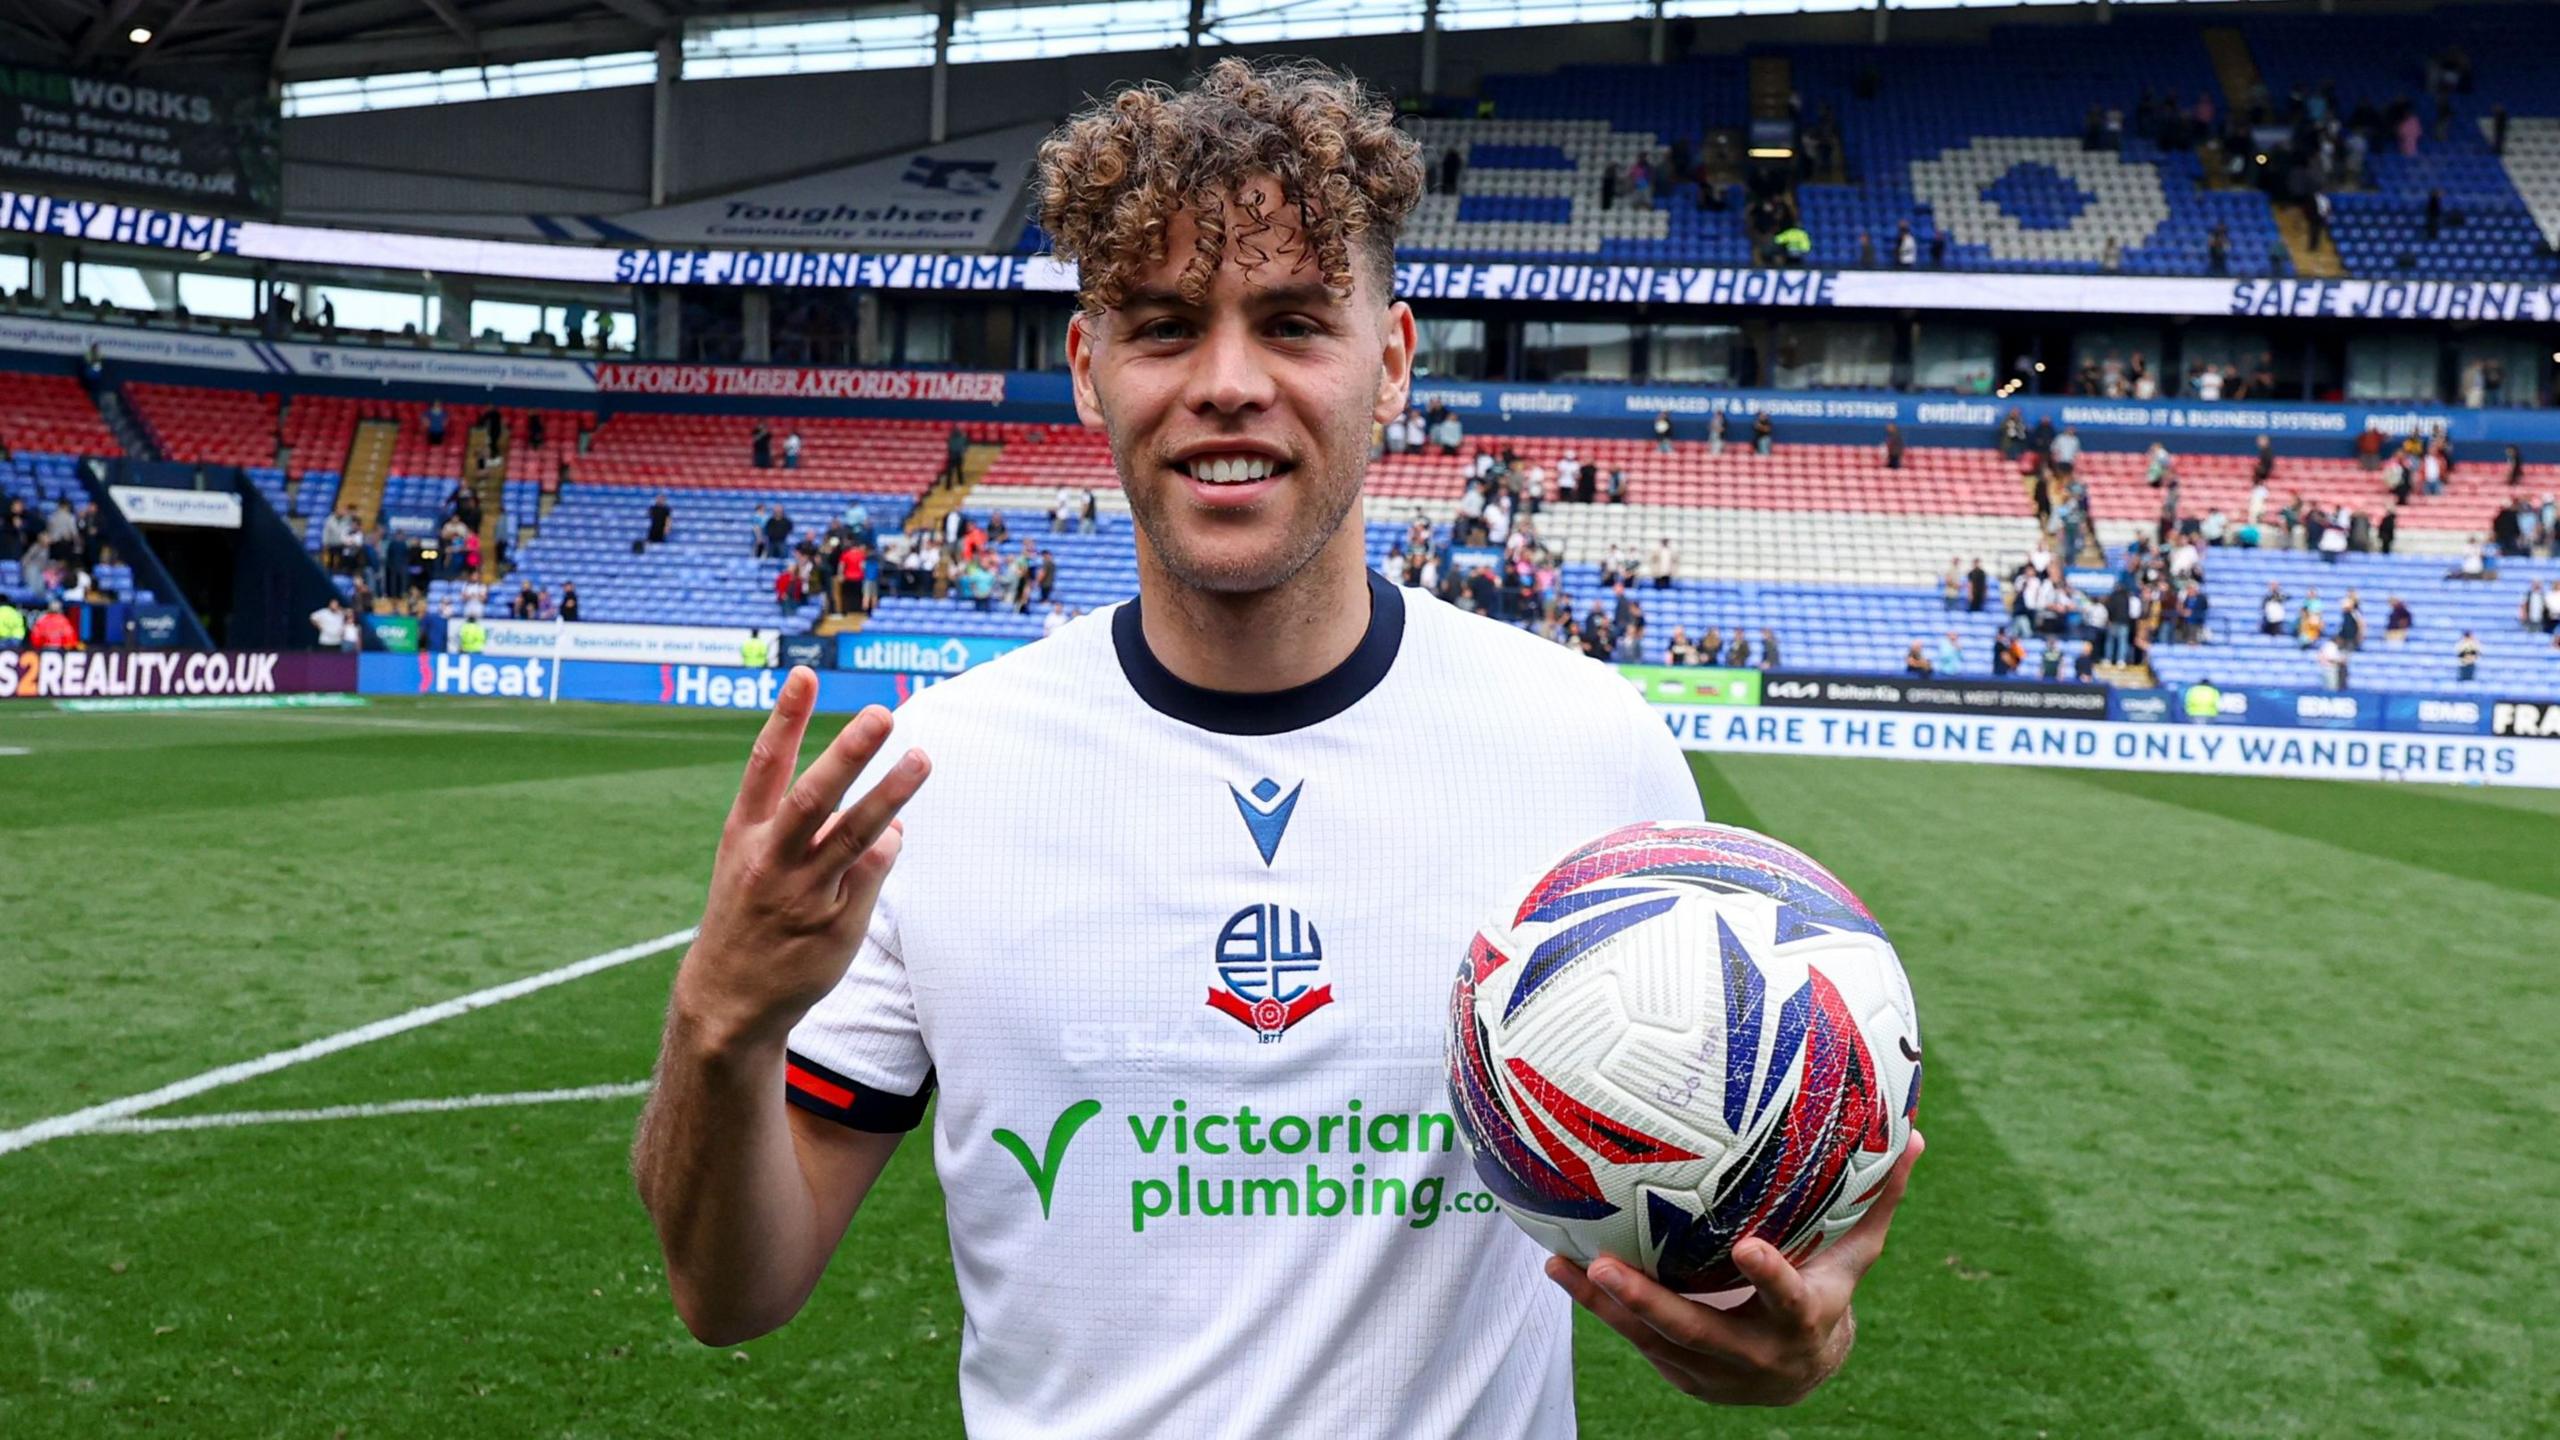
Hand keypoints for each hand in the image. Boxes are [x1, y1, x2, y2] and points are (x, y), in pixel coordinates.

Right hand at [673, 669, 928, 1049]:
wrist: (728, 997)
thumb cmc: (749, 912)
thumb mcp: (752, 858)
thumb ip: (810, 824)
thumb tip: (888, 809)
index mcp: (744, 834)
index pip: (764, 765)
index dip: (785, 718)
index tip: (805, 675)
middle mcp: (770, 860)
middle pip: (813, 798)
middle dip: (847, 754)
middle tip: (881, 715)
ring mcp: (803, 894)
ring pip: (854, 835)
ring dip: (890, 794)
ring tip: (921, 759)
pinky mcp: (835, 925)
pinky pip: (872, 873)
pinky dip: (888, 847)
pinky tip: (893, 834)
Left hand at [1547, 1131, 1922, 1407]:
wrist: (1804, 1373)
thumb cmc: (1827, 1290)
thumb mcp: (1854, 1253)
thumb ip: (1878, 1199)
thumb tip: (1916, 1133)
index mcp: (1802, 1319)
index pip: (1789, 1298)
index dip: (1769, 1276)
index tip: (1747, 1246)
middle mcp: (1757, 1354)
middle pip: (1699, 1331)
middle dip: (1651, 1304)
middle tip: (1610, 1268)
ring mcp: (1715, 1373)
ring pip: (1654, 1340)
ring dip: (1606, 1305)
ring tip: (1563, 1265)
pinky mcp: (1682, 1375)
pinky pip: (1636, 1341)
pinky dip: (1600, 1309)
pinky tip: (1563, 1271)